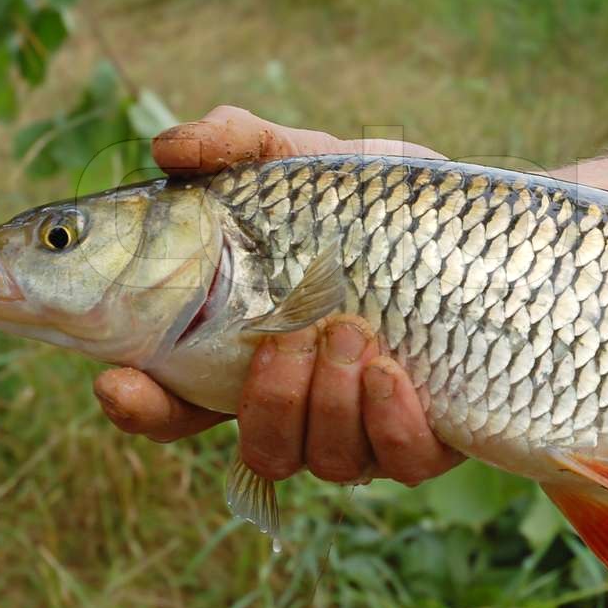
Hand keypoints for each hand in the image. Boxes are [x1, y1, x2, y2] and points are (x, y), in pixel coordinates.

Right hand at [92, 105, 461, 485]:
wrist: (489, 222)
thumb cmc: (381, 198)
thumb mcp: (305, 159)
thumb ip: (236, 144)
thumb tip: (169, 147)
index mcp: (246, 352)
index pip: (172, 406)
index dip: (140, 408)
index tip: (119, 381)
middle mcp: (304, 403)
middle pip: (257, 447)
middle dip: (264, 400)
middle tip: (285, 338)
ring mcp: (369, 427)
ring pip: (323, 460)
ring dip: (326, 401)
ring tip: (348, 331)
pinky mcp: (435, 436)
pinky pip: (401, 463)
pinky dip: (388, 423)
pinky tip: (391, 372)